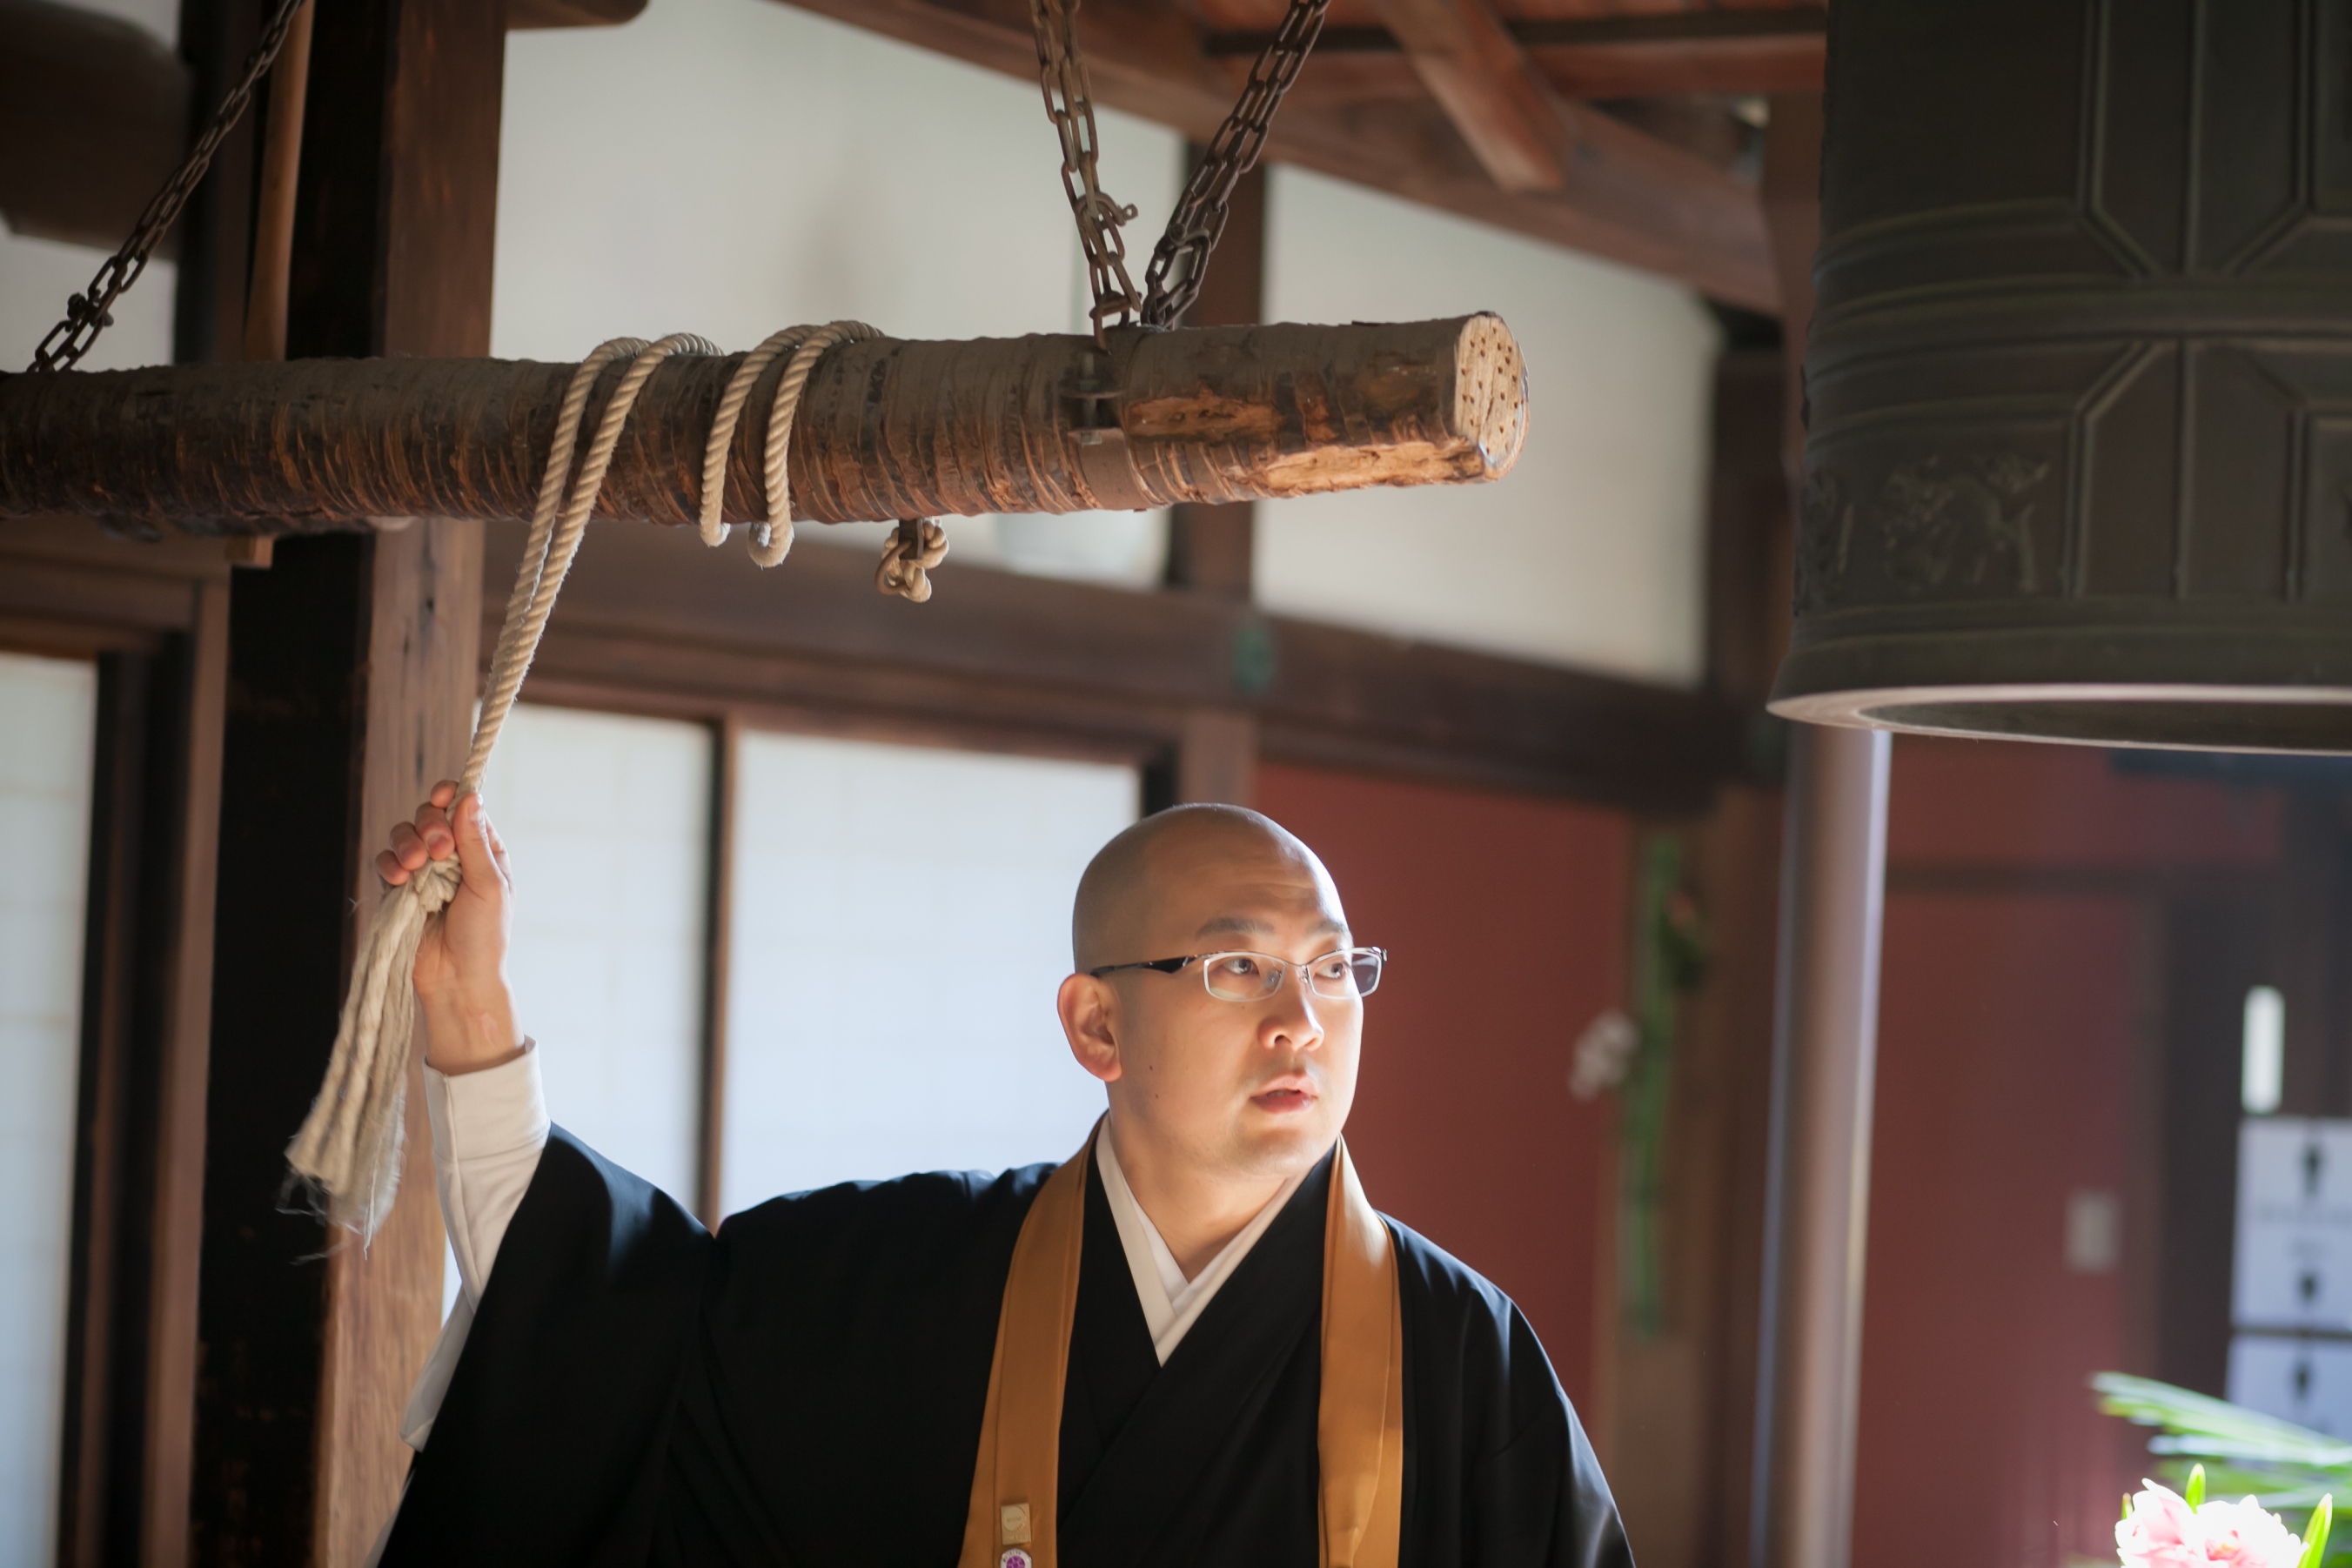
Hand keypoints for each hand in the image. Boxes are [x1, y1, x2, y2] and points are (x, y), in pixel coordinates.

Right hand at [379, 781, 522, 1073]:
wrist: (457, 980)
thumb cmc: (484, 937)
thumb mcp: (489, 887)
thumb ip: (475, 842)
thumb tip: (470, 797)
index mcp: (482, 851)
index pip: (462, 808)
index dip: (450, 797)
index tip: (442, 797)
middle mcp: (452, 856)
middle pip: (429, 815)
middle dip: (428, 824)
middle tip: (437, 848)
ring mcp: (424, 872)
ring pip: (403, 835)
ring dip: (406, 844)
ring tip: (415, 867)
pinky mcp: (400, 890)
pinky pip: (386, 863)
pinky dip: (389, 866)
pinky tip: (399, 880)